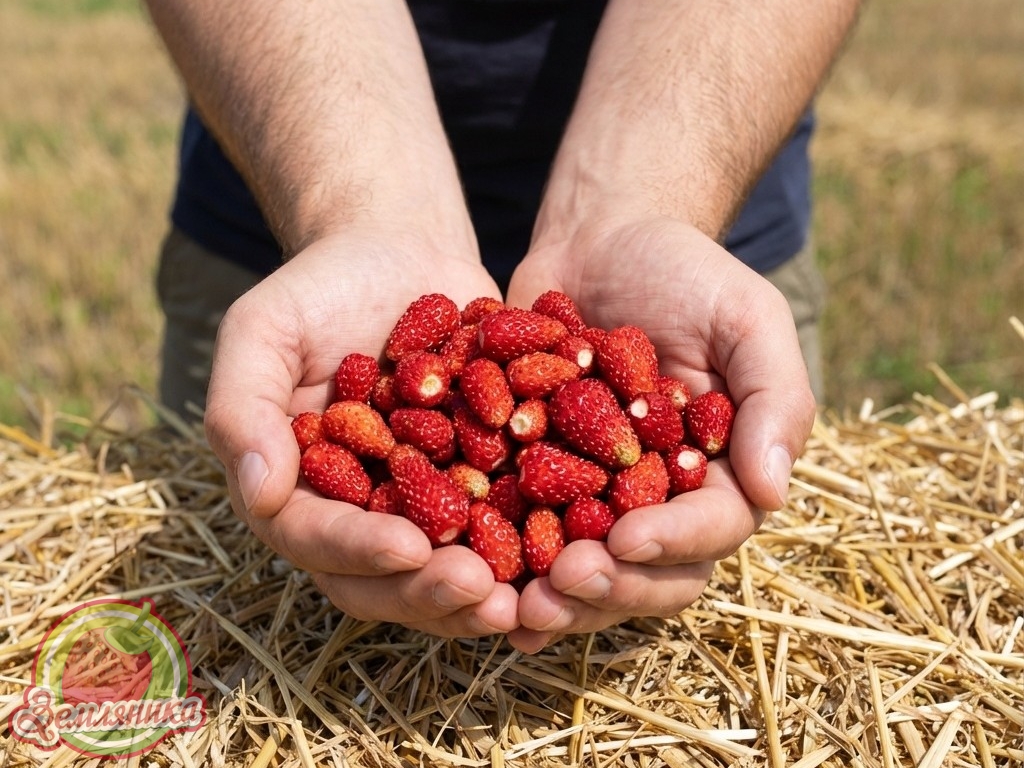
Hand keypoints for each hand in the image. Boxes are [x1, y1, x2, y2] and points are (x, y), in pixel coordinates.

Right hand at [203, 228, 520, 636]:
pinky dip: (533, 544)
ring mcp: (420, 503)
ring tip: (528, 597)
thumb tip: (259, 492)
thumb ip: (242, 407)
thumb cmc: (318, 288)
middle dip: (430, 590)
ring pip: (447, 567)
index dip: (358, 551)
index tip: (408, 548)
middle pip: (385, 576)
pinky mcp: (479, 483)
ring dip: (485, 590)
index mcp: (298, 489)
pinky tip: (574, 545)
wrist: (397, 253)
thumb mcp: (262, 330)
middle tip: (482, 592)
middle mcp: (358, 511)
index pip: (316, 539)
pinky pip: (504, 525)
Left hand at [504, 217, 816, 651]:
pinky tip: (474, 585)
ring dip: (556, 597)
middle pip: (648, 570)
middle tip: (562, 582)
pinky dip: (504, 568)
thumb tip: (773, 491)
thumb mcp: (745, 316)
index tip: (625, 538)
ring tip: (517, 606)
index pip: (712, 527)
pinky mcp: (539, 484)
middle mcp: (663, 499)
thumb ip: (775, 397)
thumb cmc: (683, 272)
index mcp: (721, 472)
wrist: (598, 241)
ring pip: (587, 572)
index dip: (673, 542)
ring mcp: (597, 497)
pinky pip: (524, 538)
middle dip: (609, 585)